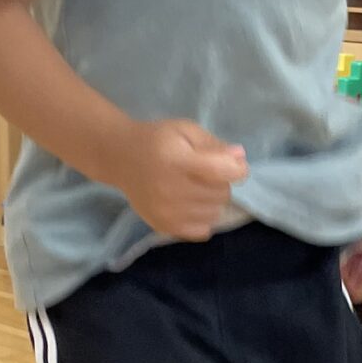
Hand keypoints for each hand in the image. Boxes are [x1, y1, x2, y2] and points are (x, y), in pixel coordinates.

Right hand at [119, 119, 246, 241]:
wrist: (121, 158)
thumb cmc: (158, 140)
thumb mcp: (186, 131)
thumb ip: (214, 144)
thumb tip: (240, 158)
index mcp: (177, 161)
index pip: (221, 172)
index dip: (237, 169)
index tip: (234, 165)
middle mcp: (170, 189)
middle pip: (221, 194)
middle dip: (222, 183)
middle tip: (207, 174)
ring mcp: (166, 212)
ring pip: (214, 213)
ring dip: (213, 201)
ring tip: (198, 188)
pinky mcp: (163, 226)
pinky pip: (202, 231)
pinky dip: (203, 218)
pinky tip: (192, 205)